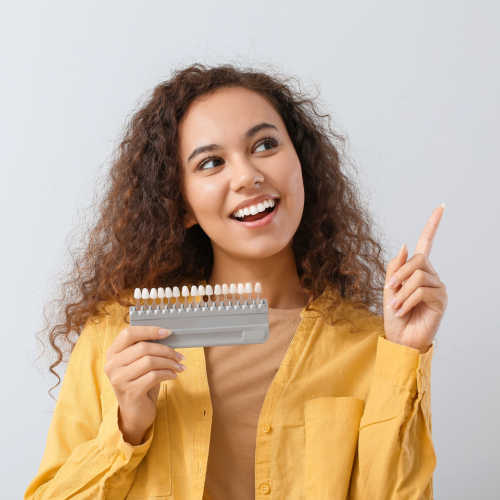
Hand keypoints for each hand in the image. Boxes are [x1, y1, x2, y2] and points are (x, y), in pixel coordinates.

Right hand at [104, 326, 185, 443]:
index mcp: (112, 353)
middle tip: (179, 356)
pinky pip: (154, 376)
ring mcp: (119, 379)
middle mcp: (112, 365)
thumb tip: (167, 335)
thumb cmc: (140, 383)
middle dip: (166, 350)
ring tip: (179, 366)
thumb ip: (146, 349)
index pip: (128, 333)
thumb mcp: (139, 363)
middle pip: (143, 347)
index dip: (149, 330)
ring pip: (149, 361)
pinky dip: (168, 374)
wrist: (135, 413)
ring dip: (169, 362)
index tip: (167, 332)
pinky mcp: (130, 392)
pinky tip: (173, 375)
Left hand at [383, 204, 447, 352]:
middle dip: (399, 274)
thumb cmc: (394, 314)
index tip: (441, 207)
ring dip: (401, 291)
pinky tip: (402, 310)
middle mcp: (431, 276)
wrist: (399, 338)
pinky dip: (406, 300)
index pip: (428, 243)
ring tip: (395, 305)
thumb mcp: (388, 287)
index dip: (433, 225)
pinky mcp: (441, 301)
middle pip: (418, 259)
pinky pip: (421, 291)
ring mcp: (438, 287)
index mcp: (418, 270)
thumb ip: (396, 266)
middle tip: (390, 290)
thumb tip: (407, 244)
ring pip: (418, 276)